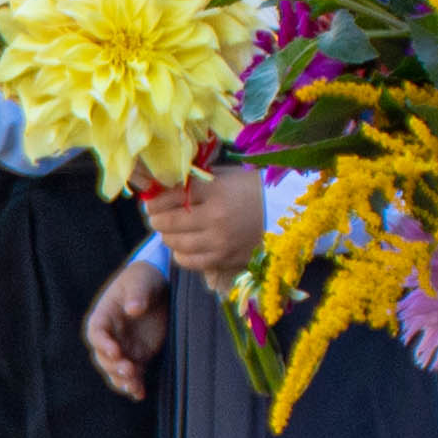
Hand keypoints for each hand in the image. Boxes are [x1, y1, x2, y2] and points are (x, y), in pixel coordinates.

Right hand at [83, 260, 172, 397]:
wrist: (159, 287)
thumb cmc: (143, 279)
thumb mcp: (140, 280)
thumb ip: (137, 293)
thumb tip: (133, 309)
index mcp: (104, 315)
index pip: (96, 333)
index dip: (102, 343)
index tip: (115, 349)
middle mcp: (110, 336)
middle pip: (103, 357)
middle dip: (113, 366)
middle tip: (129, 370)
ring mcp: (124, 348)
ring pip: (115, 370)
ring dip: (122, 380)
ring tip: (134, 386)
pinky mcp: (139, 357)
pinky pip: (133, 375)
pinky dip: (135, 386)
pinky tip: (140, 394)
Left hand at [143, 170, 262, 281]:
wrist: (286, 214)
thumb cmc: (254, 190)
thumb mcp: (227, 176)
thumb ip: (198, 181)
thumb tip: (165, 186)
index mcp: (217, 190)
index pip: (173, 195)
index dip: (156, 199)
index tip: (151, 201)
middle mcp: (216, 217)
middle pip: (169, 221)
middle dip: (157, 219)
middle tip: (156, 216)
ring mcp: (220, 241)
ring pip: (176, 243)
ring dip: (167, 236)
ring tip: (168, 230)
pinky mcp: (225, 259)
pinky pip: (190, 261)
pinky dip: (180, 254)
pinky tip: (183, 246)